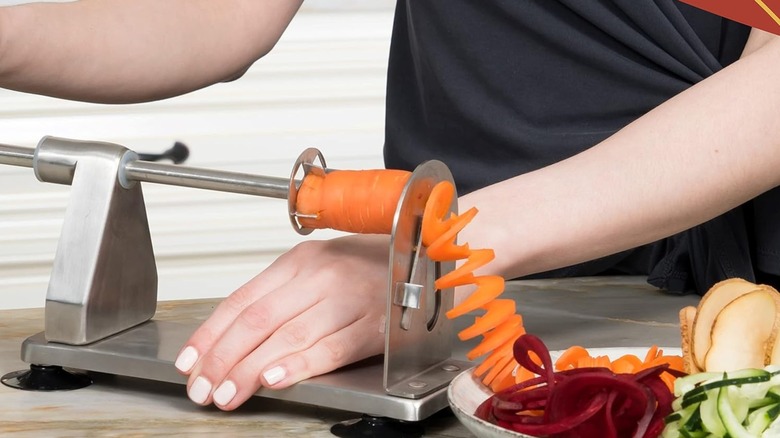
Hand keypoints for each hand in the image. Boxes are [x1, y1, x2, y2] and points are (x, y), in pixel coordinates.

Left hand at [174, 234, 389, 409]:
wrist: (418, 259)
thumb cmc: (364, 267)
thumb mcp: (316, 269)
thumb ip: (278, 297)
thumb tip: (231, 337)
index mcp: (298, 262)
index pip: (242, 301)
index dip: (210, 335)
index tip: (190, 362)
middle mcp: (319, 277)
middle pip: (258, 321)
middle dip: (223, 358)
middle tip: (203, 387)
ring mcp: (346, 300)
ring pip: (288, 337)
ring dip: (251, 369)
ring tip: (228, 392)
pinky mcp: (371, 325)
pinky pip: (330, 348)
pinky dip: (299, 365)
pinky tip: (275, 379)